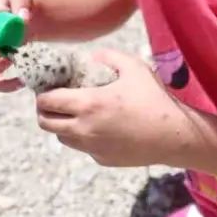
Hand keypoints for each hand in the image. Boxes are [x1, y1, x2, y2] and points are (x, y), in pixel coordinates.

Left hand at [35, 49, 192, 166]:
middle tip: (54, 101)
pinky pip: (82, 147)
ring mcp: (91, 148)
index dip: (42, 93)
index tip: (49, 86)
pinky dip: (82, 137)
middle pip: (45, 123)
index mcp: (88, 104)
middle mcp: (84, 129)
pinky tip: (99, 126)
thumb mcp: (134, 67)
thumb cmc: (154, 99)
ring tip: (75, 113)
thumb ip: (108, 57)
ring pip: (61, 137)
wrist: (174, 136)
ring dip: (61, 124)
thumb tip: (92, 58)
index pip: (46, 101)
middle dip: (44, 110)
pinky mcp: (102, 160)